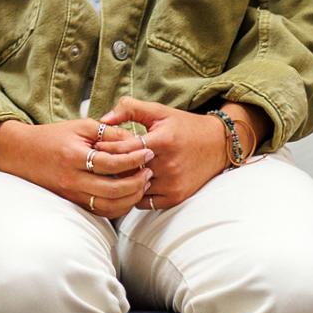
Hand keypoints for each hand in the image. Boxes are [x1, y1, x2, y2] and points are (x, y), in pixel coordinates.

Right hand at [0, 116, 155, 219]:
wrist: (21, 153)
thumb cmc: (51, 136)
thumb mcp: (80, 126)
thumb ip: (109, 133)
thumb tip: (136, 141)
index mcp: (74, 157)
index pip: (112, 164)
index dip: (134, 159)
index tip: (148, 152)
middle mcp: (72, 180)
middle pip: (114, 190)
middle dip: (137, 182)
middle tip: (149, 171)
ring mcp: (71, 194)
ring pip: (110, 206)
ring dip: (131, 197)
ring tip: (141, 183)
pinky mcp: (72, 203)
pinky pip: (101, 211)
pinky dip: (119, 206)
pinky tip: (128, 194)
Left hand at [96, 97, 259, 211]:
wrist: (218, 144)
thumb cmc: (184, 126)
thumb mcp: (159, 112)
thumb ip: (129, 109)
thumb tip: (103, 120)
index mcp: (162, 142)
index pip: (123, 150)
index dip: (105, 148)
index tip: (95, 147)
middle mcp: (168, 165)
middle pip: (126, 171)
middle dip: (110, 166)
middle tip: (97, 162)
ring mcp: (172, 183)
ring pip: (134, 188)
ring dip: (123, 182)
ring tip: (113, 173)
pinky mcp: (176, 196)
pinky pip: (145, 202)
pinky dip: (135, 194)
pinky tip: (132, 183)